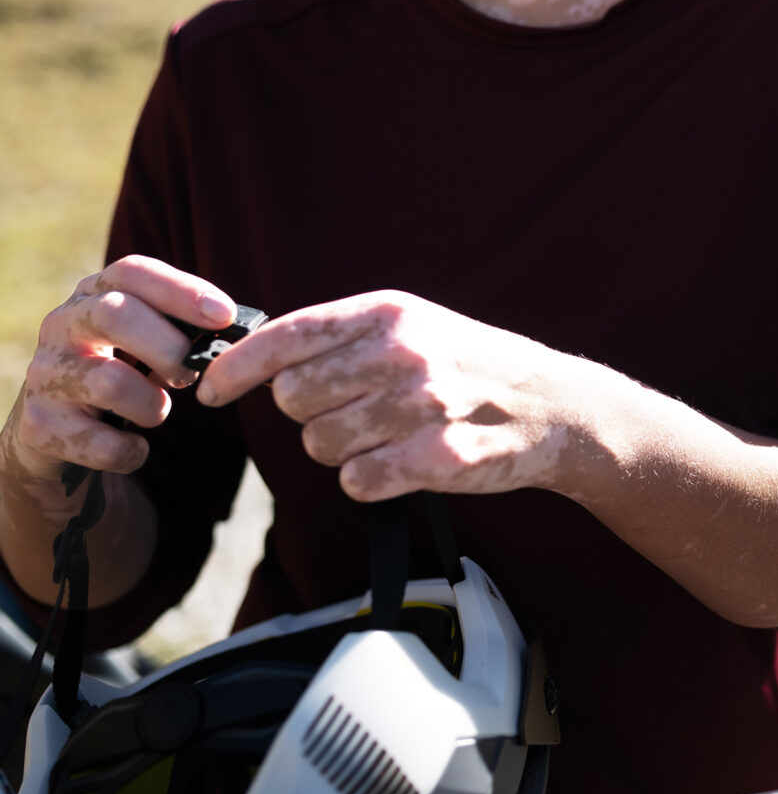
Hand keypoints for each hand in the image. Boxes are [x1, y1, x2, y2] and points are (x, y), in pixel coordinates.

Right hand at [4, 257, 236, 483]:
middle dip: (168, 347)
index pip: (132, 272)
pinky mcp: (40, 426)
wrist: (53, 434)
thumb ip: (177, 329)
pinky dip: (132, 450)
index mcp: (92, 295)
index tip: (223, 315)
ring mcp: (45, 375)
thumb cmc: (117, 375)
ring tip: (156, 411)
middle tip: (190, 372)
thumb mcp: (139, 341)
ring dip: (153, 406)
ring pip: (111, 383)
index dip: (181, 290)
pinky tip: (134, 446)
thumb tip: (236, 333)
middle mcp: (61, 326)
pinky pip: (104, 443)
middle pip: (116, 315)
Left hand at [197, 291, 576, 501]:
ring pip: (321, 446)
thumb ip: (340, 337)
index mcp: (388, 311)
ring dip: (341, 451)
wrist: (553, 406)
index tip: (209, 393)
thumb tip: (254, 361)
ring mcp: (423, 405)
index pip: (285, 338)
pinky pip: (359, 482)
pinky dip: (370, 481)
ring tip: (386, 436)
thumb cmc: (469, 364)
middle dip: (307, 416)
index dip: (235, 370)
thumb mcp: (411, 325)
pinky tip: (402, 463)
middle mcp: (403, 352)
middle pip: (293, 400)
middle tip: (345, 414)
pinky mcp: (440, 458)